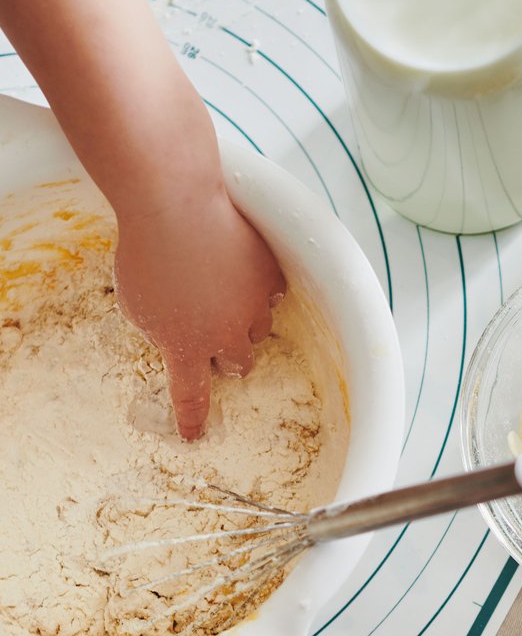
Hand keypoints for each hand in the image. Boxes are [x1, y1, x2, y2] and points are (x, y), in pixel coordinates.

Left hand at [115, 186, 283, 438]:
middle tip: (212, 331)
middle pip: (238, 364)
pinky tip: (238, 266)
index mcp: (186, 346)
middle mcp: (226, 335)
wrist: (173, 200)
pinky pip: (272, 292)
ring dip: (242, 319)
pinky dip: (258, 286)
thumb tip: (179, 339)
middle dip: (226, 353)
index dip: (194, 418)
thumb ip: (159, 330)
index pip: (192, 396)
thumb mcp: (135, 302)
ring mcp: (253, 307)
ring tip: (221, 287)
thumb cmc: (144, 249)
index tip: (195, 435)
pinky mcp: (269, 276)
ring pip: (258, 329)